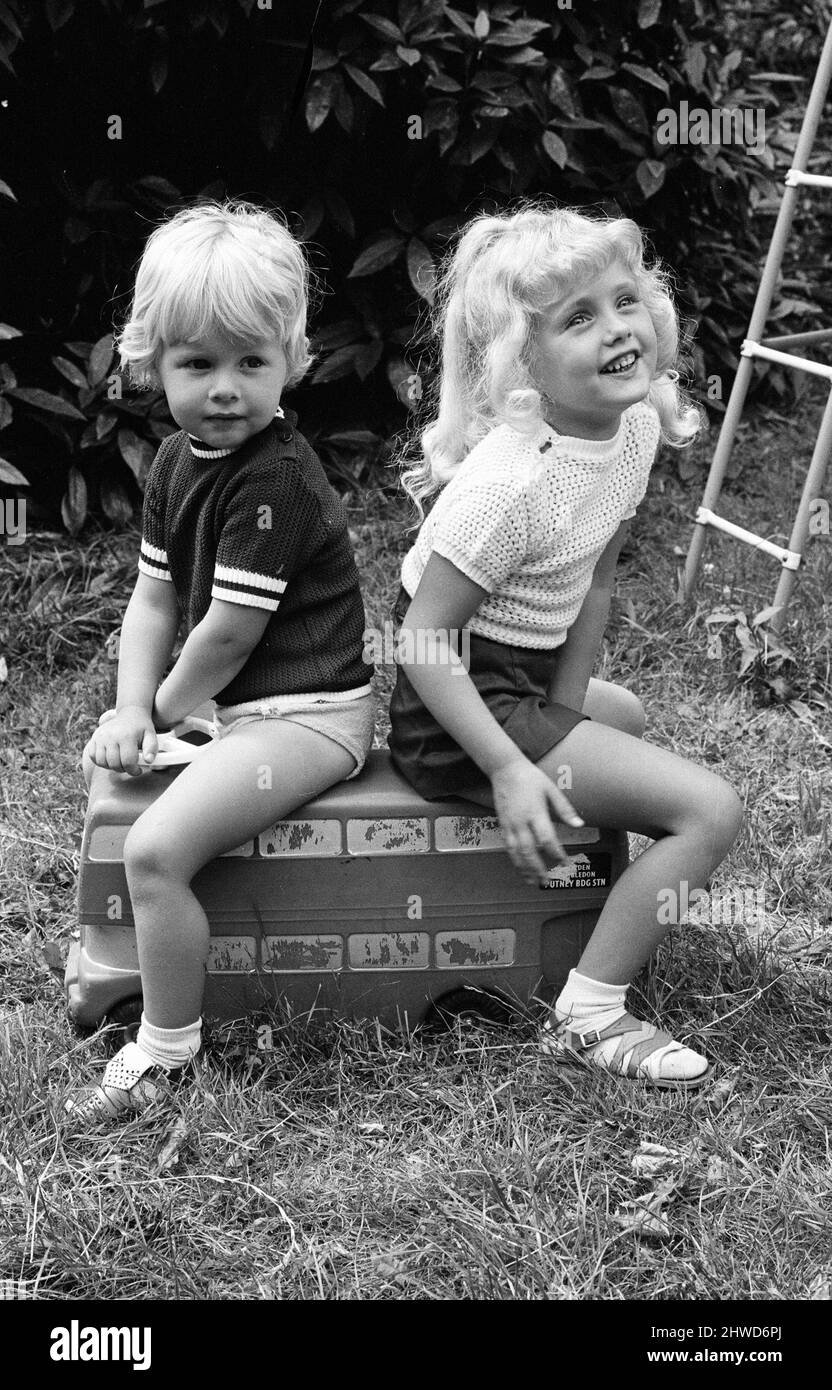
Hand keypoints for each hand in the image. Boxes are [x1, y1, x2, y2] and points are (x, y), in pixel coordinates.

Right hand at [84, 704, 158, 776]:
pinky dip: (100, 761)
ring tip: (120, 762)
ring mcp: (100, 737)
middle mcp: (110, 736)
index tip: (138, 770)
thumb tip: (148, 761)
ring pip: (102, 762)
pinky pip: (92, 756)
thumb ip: (151, 749)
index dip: (134, 770)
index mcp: (126, 736)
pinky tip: (110, 758)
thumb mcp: (151, 735)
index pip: (128, 762)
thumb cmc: (141, 728)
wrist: (130, 713)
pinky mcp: (94, 738)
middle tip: (129, 766)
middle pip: (114, 764)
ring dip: (111, 766)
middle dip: (123, 769)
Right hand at [490, 757, 583, 885]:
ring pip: (515, 852)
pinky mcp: (502, 824)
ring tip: (532, 881)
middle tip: (546, 881)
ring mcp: (509, 824)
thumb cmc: (531, 778)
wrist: (505, 769)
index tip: (565, 862)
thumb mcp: (551, 789)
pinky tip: (520, 867)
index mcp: (535, 812)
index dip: (556, 853)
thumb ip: (565, 809)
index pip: (547, 839)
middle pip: (529, 851)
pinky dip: (515, 859)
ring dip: (523, 869)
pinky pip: (508, 846)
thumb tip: (580, 824)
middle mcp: (521, 821)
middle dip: (537, 868)